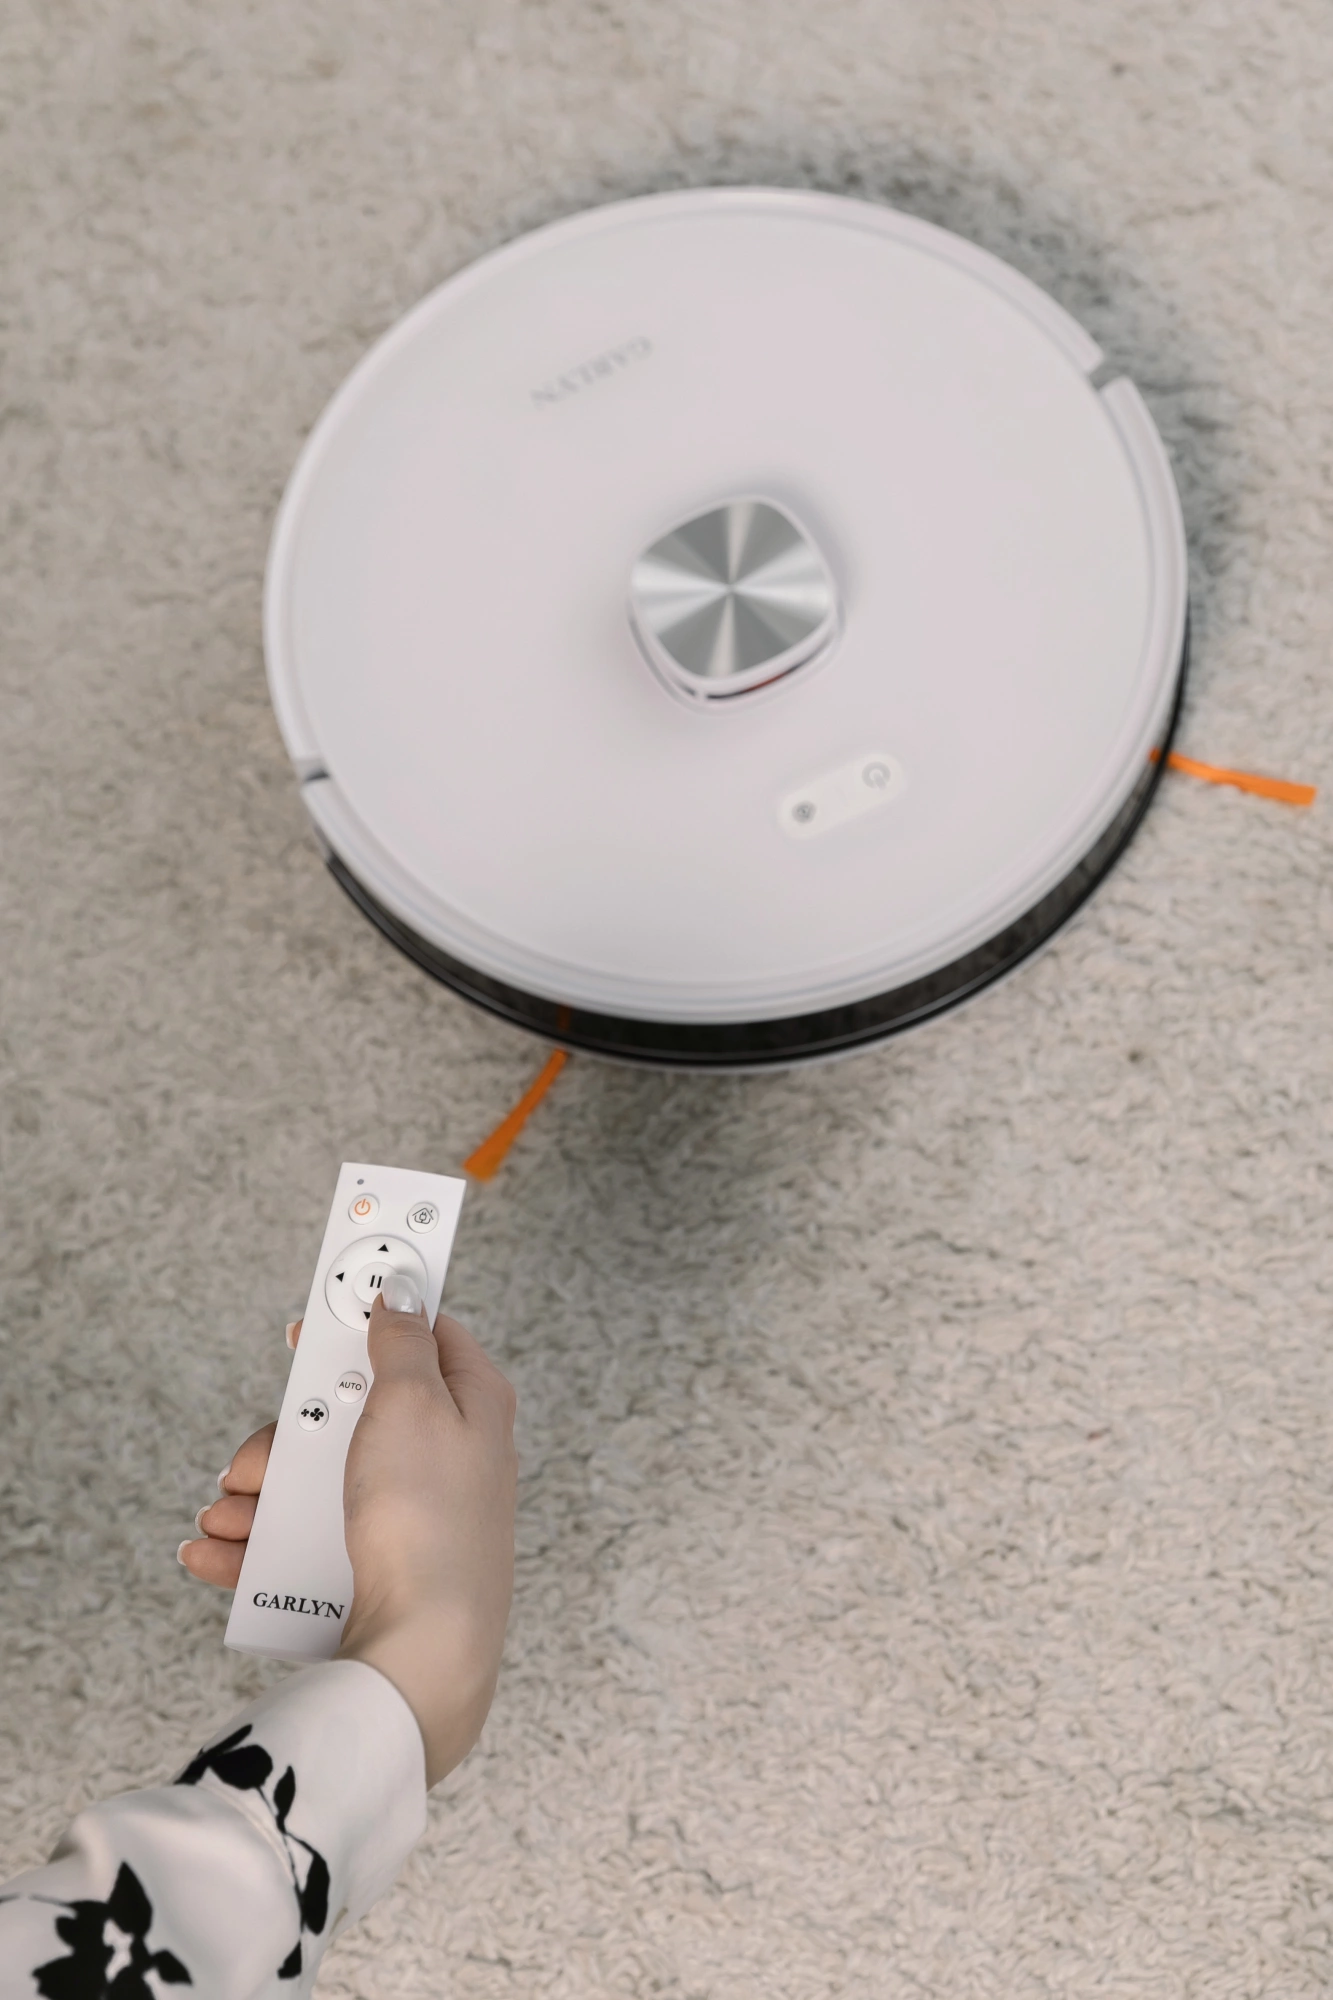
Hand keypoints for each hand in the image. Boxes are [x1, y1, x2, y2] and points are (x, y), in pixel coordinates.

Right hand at [180, 1296, 516, 1786]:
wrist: (421, 1654)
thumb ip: (401, 1341)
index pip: (422, 1336)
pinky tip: (218, 1551)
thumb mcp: (413, 1402)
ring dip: (259, 1495)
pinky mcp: (380, 1567)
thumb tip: (400, 1293)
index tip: (313, 1325)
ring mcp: (412, 1515)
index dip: (364, 1323)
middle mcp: (446, 1457)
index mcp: (471, 1405)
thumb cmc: (427, 1523)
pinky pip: (308, 1544)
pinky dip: (259, 1545)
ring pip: (320, 1483)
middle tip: (253, 1458)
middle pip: (351, 1417)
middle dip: (285, 1437)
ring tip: (226, 1515)